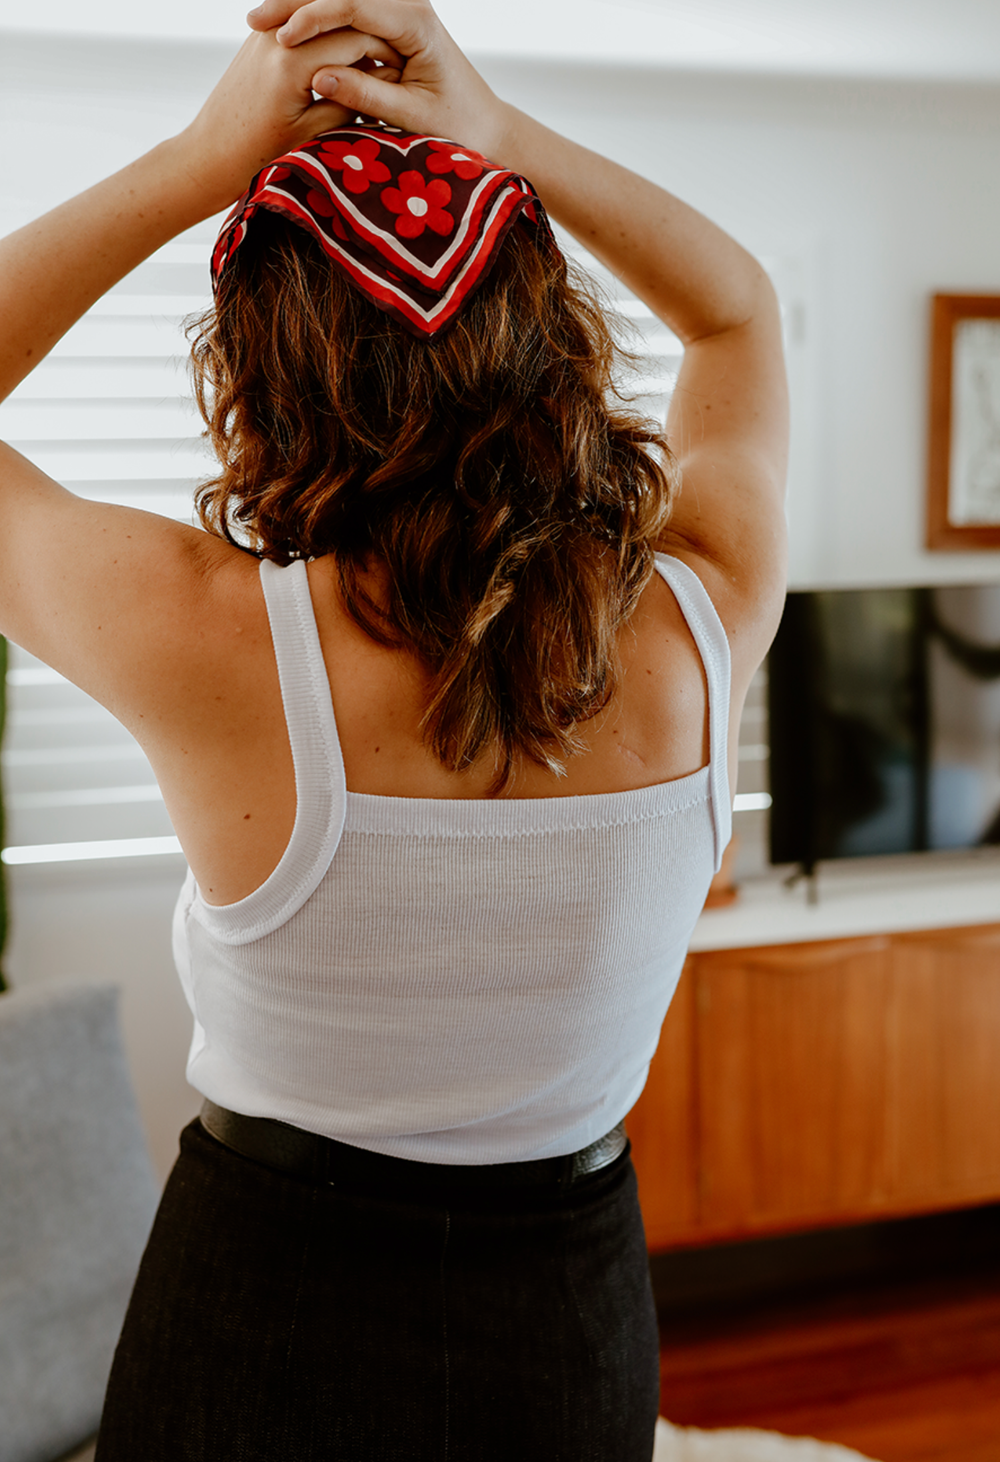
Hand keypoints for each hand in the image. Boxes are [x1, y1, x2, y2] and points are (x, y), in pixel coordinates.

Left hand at [174, 25, 404, 211]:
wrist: (209, 154)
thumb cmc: (260, 154)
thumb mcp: (314, 133)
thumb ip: (349, 100)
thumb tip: (384, 79)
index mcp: (294, 60)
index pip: (358, 39)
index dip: (388, 56)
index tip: (408, 77)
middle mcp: (278, 37)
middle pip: (343, 23)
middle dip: (373, 42)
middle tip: (399, 68)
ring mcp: (266, 34)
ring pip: (323, 22)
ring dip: (351, 37)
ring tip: (373, 65)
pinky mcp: (261, 40)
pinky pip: (304, 30)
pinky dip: (327, 40)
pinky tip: (345, 63)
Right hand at [246, 0, 513, 161]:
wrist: (483, 124)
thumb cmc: (456, 127)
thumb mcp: (411, 117)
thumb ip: (367, 94)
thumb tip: (321, 77)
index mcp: (417, 22)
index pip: (355, 3)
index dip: (313, 17)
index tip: (280, 36)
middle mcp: (409, 4)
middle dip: (295, 4)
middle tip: (252, 23)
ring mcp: (397, 8)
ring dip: (297, 6)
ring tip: (256, 24)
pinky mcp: (389, 20)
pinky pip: (343, 10)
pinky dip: (311, 17)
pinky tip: (279, 29)